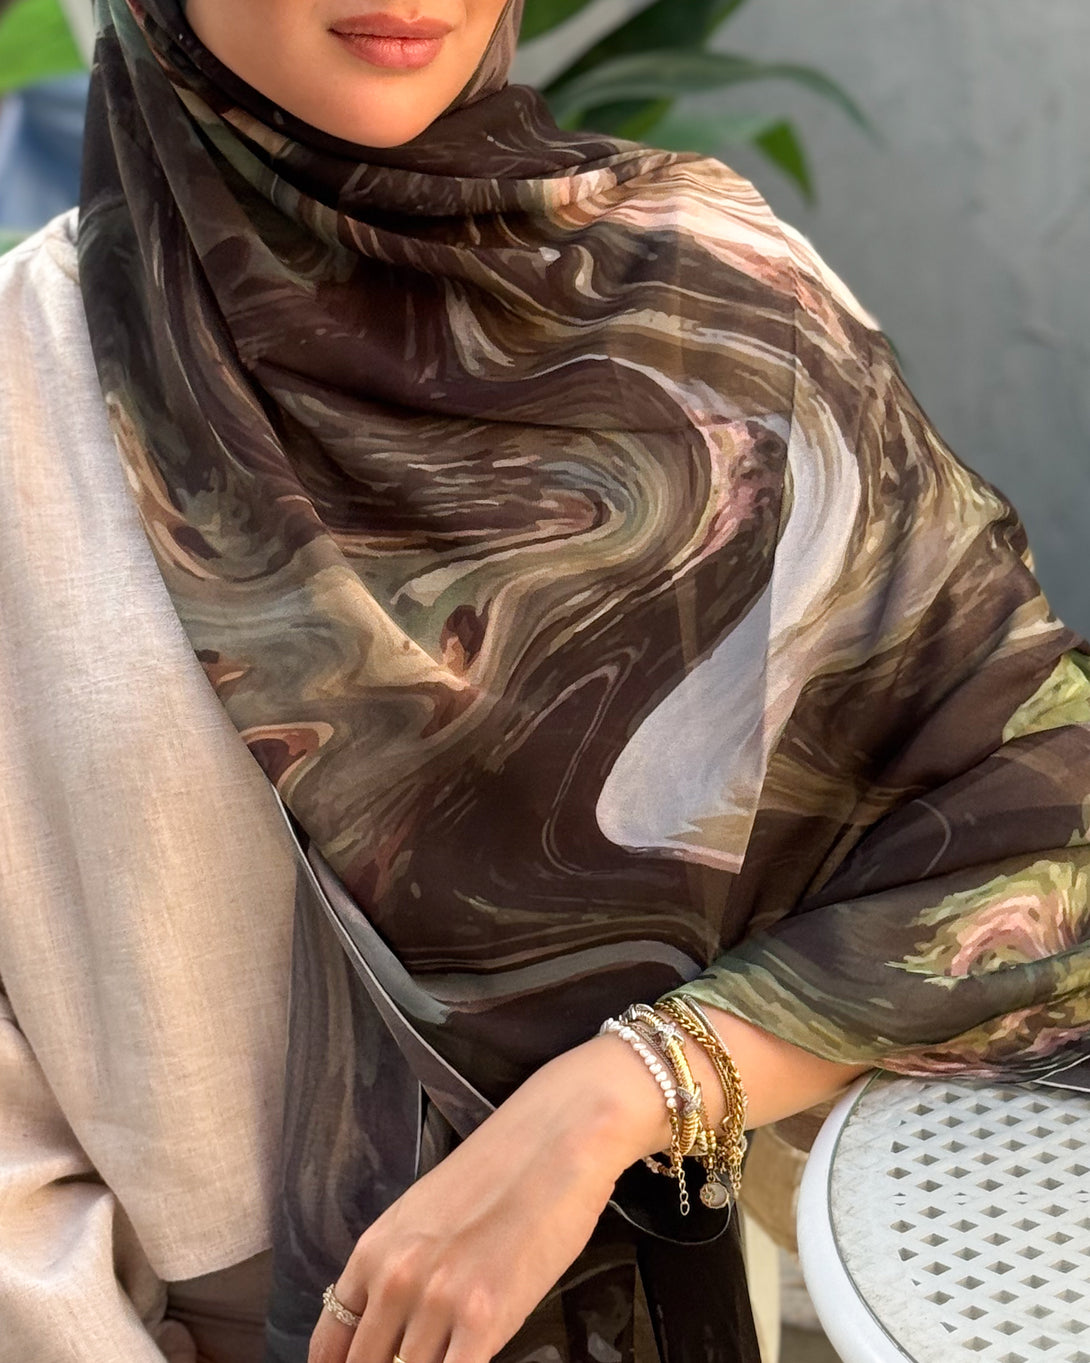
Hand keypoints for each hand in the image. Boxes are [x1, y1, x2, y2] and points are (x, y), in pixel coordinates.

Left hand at [308, 1035, 667, 1362]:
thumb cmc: (501, 1170)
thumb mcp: (426, 1216)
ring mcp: (437, 1302)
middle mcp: (394, 1279)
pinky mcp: (484, 1319)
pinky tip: (471, 1359)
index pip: (329, 1343)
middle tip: (421, 1356)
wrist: (559, 1136)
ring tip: (449, 1353)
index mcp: (373, 1251)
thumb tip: (394, 1331)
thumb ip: (401, 1271)